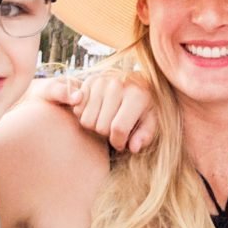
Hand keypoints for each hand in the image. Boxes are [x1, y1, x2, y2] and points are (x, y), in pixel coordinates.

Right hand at [37, 72, 156, 152]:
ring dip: (95, 125)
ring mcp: (102, 81)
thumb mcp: (150, 121)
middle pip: (101, 127)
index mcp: (137, 95)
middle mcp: (118, 85)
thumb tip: (134, 147)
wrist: (136, 81)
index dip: (119, 142)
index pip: (119, 129)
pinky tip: (98, 110)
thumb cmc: (143, 106)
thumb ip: (144, 136)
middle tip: (114, 127)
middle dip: (107, 133)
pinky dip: (84, 114)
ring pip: (87, 120)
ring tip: (106, 118)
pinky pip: (77, 110)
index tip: (122, 142)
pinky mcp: (89, 81)